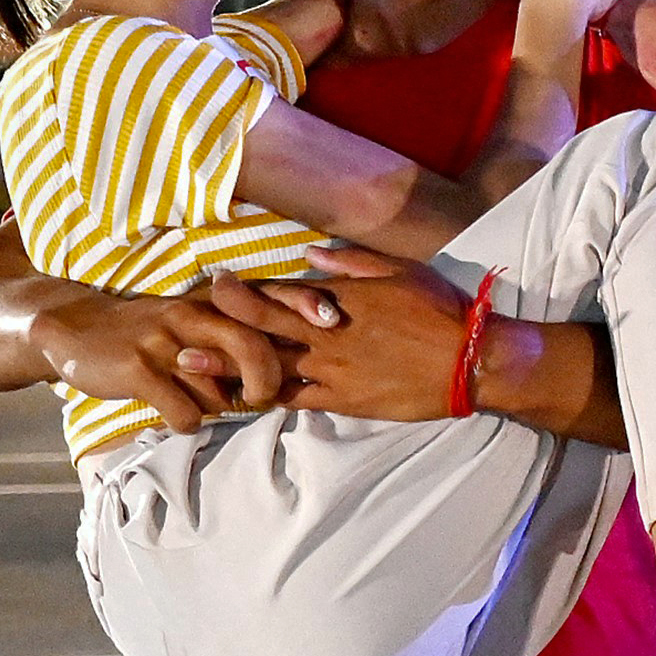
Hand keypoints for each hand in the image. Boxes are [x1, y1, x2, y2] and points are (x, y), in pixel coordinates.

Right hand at [28, 285, 294, 431]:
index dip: (301, 305)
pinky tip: (172, 414)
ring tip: (197, 400)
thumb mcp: (194, 323)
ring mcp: (162, 340)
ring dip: (215, 406)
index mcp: (209, 303)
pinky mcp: (137, 368)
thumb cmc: (151, 335)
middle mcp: (190, 314)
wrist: (74, 331)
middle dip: (266, 381)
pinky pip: (184, 411)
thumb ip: (238, 335)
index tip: (332, 320)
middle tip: (261, 399)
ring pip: (217, 389)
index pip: (265, 298)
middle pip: (250, 346)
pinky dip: (185, 422)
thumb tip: (293, 369)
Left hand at [208, 248, 466, 418]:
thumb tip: (309, 255)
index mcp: (338, 300)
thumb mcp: (400, 272)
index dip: (243, 291)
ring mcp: (332, 370)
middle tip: (182, 322)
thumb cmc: (442, 312)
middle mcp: (326, 335)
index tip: (217, 285)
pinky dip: (267, 397)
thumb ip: (351, 263)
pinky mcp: (344, 400)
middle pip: (260, 327)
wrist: (472, 362)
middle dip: (219, 324)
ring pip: (267, 367)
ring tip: (187, 366)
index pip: (279, 293)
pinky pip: (296, 399)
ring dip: (225, 366)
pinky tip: (243, 398)